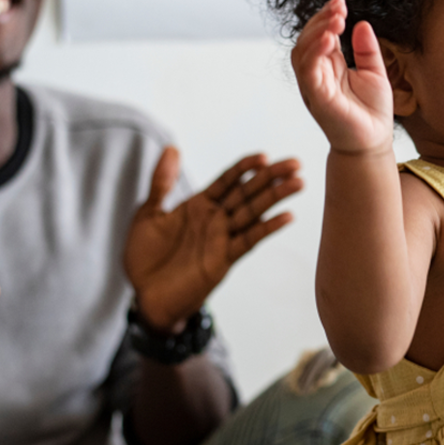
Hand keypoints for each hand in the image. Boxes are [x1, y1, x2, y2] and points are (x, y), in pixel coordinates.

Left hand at [125, 147, 302, 331]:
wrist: (145, 297)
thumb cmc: (145, 257)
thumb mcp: (148, 213)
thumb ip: (162, 182)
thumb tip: (172, 147)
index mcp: (199, 205)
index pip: (228, 180)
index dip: (245, 167)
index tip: (264, 156)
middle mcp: (215, 219)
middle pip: (247, 192)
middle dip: (271, 177)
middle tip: (295, 163)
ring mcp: (222, 238)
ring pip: (253, 212)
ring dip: (276, 197)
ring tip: (298, 182)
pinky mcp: (224, 259)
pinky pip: (249, 240)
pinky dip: (267, 228)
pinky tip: (286, 216)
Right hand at [292, 0, 394, 154]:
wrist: (374, 142)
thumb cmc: (372, 112)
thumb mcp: (374, 72)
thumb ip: (367, 49)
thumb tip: (361, 23)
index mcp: (329, 67)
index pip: (320, 35)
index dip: (326, 16)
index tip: (340, 0)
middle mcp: (317, 75)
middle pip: (307, 39)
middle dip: (320, 20)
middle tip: (339, 8)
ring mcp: (314, 86)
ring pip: (302, 52)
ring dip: (316, 32)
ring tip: (335, 20)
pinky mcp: (317, 98)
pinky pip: (308, 72)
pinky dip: (315, 53)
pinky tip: (329, 39)